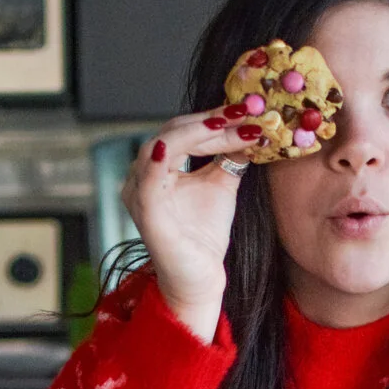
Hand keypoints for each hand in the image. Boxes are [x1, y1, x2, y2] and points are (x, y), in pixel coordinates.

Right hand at [120, 108, 260, 340]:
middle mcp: (141, 175)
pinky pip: (151, 174)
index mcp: (157, 167)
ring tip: (233, 124)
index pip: (182, 131)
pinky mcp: (145, 210)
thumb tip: (249, 126)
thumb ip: (229, 156)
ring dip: (200, 132)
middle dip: (211, 120)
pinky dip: (168, 153)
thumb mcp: (221, 185)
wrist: (200, 278)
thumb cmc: (204, 235)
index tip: (246, 110)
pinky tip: (194, 139)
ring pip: (164, 144)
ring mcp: (139, 192)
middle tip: (245, 112)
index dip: (213, 118)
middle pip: (173, 132)